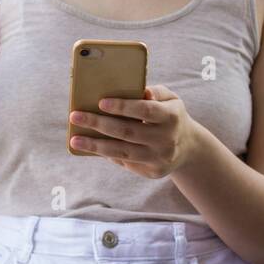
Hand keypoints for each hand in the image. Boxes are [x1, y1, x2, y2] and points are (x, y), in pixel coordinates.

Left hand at [68, 85, 201, 178]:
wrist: (188, 147)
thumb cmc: (169, 114)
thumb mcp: (170, 99)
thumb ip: (155, 92)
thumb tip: (139, 91)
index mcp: (172, 117)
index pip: (145, 110)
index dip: (123, 106)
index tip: (101, 102)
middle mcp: (167, 139)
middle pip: (128, 132)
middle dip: (99, 124)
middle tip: (75, 116)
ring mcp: (160, 158)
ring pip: (123, 152)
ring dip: (96, 146)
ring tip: (75, 140)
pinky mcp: (152, 172)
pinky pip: (125, 162)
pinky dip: (106, 154)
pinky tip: (91, 147)